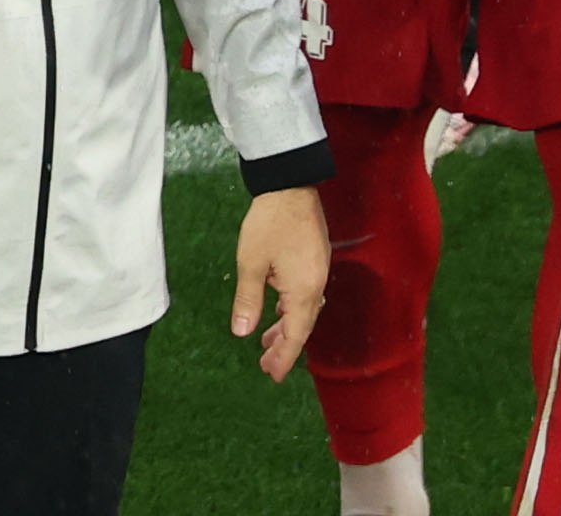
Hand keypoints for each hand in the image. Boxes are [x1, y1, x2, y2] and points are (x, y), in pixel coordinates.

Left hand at [231, 185, 329, 382]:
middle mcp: (316, 284)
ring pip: (304, 310)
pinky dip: (291, 309)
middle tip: (265, 365)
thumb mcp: (251, 263)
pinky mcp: (316, 259)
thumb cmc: (269, 223)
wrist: (291, 184)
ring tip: (267, 342)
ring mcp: (318, 271)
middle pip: (303, 325)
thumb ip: (248, 300)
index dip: (284, 357)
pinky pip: (305, 295)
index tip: (273, 376)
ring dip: (287, 327)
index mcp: (302, 290)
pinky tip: (279, 309)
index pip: (295, 334)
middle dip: (284, 347)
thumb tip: (243, 333)